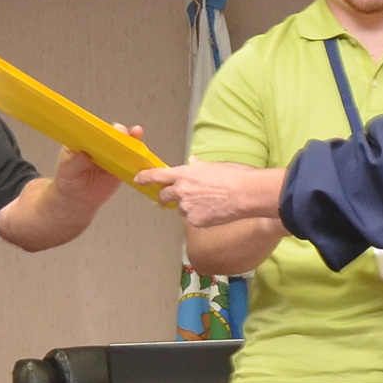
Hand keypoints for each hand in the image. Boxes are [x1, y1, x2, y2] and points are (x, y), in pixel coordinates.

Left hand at [53, 128, 140, 209]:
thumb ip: (75, 162)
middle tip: (122, 132)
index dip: (102, 127)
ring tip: (137, 134)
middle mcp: (102, 145)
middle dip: (119, 131)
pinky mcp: (122, 168)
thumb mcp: (66, 170)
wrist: (76, 199)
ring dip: (133, 139)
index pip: (96, 129)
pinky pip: (131, 162)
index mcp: (86, 140)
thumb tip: (84, 155)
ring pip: (125, 145)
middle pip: (113, 134)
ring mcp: (113, 156)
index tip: (105, 127)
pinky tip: (143, 156)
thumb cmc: (68, 179)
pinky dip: (138, 159)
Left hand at [136, 160, 285, 226]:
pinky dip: (199, 217)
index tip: (138, 179)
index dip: (145, 178)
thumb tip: (193, 161)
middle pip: (163, 197)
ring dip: (187, 207)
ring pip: (180, 210)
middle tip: (175, 197)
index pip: (156, 176)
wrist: (245, 194)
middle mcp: (181, 191)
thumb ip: (198, 166)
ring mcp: (187, 208)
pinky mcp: (195, 221)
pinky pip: (192, 220)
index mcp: (184, 174)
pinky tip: (213, 211)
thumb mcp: (213, 166)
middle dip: (165, 197)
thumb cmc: (233, 176)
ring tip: (207, 202)